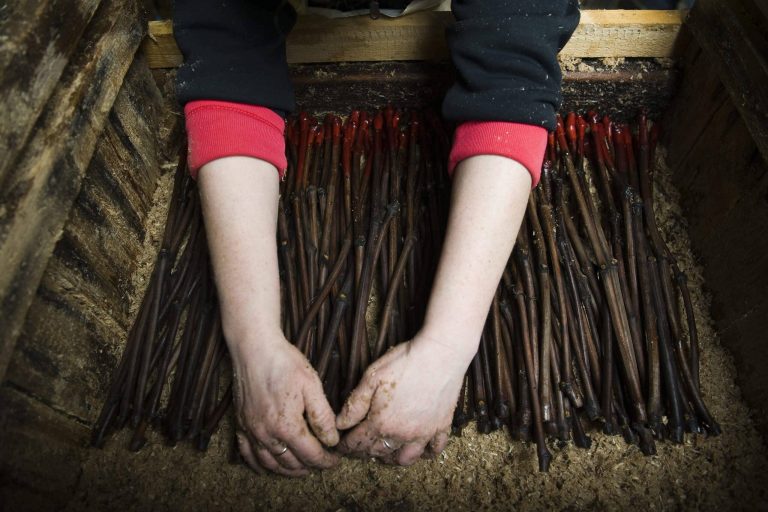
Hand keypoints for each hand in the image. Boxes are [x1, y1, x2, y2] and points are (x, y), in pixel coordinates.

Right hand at [231, 332, 339, 475]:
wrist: (254, 348)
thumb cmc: (285, 363)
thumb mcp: (312, 385)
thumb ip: (322, 416)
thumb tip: (332, 440)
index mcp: (287, 426)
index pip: (311, 455)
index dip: (326, 461)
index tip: (336, 460)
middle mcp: (266, 434)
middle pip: (291, 462)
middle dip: (310, 466)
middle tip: (322, 463)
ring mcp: (251, 430)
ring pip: (270, 463)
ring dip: (287, 470)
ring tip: (302, 469)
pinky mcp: (240, 424)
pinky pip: (247, 454)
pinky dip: (259, 465)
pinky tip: (268, 466)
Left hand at [335, 333, 471, 464]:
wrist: (440, 355)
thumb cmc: (404, 363)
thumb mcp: (371, 378)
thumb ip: (355, 404)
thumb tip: (340, 424)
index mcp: (381, 423)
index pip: (358, 443)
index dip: (346, 446)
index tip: (340, 447)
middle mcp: (402, 434)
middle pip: (379, 452)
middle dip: (365, 452)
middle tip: (358, 448)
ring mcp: (424, 433)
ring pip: (406, 459)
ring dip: (393, 458)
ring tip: (386, 452)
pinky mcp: (441, 427)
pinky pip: (434, 450)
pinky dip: (426, 454)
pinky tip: (420, 448)